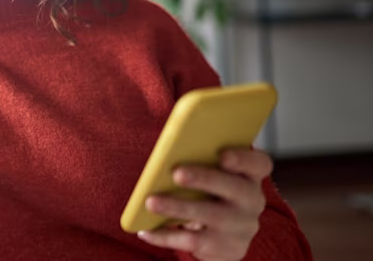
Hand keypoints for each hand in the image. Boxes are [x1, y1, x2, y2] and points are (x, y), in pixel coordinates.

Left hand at [137, 148, 272, 260]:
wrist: (225, 238)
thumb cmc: (210, 194)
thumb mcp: (213, 177)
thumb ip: (200, 162)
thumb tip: (166, 155)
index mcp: (248, 176)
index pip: (259, 164)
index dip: (243, 158)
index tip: (223, 155)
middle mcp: (251, 201)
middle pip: (234, 188)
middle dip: (204, 179)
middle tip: (177, 173)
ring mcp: (241, 227)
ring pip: (211, 216)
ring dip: (178, 208)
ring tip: (151, 202)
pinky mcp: (225, 249)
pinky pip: (192, 242)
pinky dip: (165, 236)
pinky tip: (145, 231)